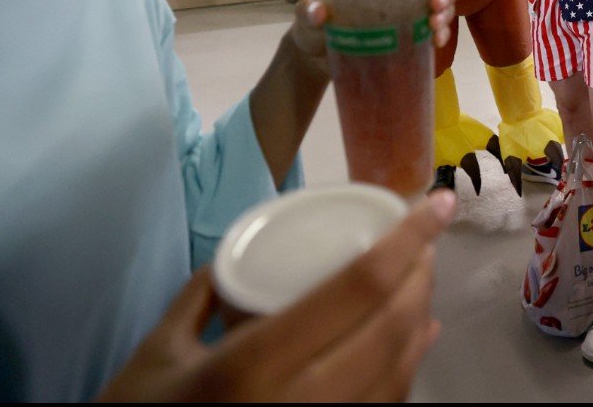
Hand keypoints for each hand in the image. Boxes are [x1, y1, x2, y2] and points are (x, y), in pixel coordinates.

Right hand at [99, 190, 453, 401]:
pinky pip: (385, 403)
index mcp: (253, 365)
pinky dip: (409, 364)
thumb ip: (206, 294)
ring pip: (400, 371)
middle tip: (424, 236)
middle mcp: (304, 403)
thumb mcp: (160, 348)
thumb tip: (247, 250)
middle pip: (390, 328)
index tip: (432, 204)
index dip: (405, 243)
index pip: (354, 291)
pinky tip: (412, 337)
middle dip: (419, 274)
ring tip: (419, 277)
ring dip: (419, 317)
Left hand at [287, 0, 454, 73]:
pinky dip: (440, 35)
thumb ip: (307, 12)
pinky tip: (436, 43)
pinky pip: (433, 31)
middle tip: (435, 10)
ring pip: (439, 7)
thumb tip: (318, 11)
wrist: (315, 61)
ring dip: (445, 16)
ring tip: (435, 31)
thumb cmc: (311, 30)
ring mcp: (405, 14)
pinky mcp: (407, 36)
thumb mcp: (306, 19)